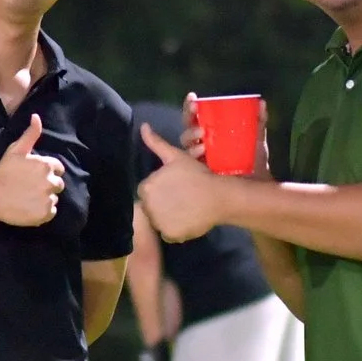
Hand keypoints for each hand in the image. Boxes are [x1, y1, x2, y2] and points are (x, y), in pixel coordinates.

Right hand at [0, 114, 64, 226]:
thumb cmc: (3, 172)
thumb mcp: (16, 150)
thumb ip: (30, 134)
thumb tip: (37, 116)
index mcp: (45, 165)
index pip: (58, 168)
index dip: (47, 172)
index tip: (34, 176)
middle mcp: (50, 182)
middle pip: (58, 184)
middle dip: (47, 185)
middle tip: (30, 188)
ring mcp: (48, 199)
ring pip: (54, 198)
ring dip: (45, 198)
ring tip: (27, 198)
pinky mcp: (45, 214)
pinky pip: (51, 212)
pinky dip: (43, 212)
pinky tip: (29, 207)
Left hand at [138, 124, 222, 241]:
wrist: (218, 196)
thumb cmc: (196, 174)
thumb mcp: (175, 155)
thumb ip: (155, 143)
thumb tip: (143, 126)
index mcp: (146, 187)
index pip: (146, 191)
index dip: (160, 189)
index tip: (174, 187)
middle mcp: (148, 206)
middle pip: (151, 207)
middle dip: (162, 203)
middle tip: (181, 198)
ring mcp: (159, 222)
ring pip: (159, 220)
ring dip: (168, 216)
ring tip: (185, 208)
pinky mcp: (170, 235)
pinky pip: (168, 233)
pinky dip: (176, 229)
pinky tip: (187, 219)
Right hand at [179, 92, 273, 177]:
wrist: (258, 184)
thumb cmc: (254, 160)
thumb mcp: (256, 139)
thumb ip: (258, 122)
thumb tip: (261, 103)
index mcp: (211, 132)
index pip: (195, 116)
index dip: (190, 107)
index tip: (193, 98)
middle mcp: (201, 143)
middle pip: (187, 128)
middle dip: (188, 119)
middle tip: (198, 116)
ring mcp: (199, 159)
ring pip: (186, 145)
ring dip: (191, 138)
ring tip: (203, 138)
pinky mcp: (199, 173)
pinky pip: (190, 163)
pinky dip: (194, 155)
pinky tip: (202, 153)